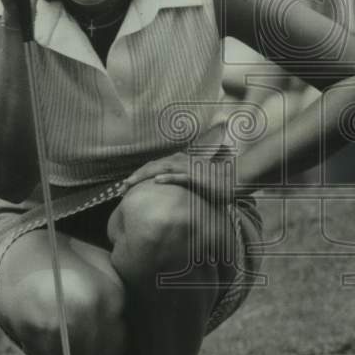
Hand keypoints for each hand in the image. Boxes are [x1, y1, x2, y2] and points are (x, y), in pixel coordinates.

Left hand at [124, 151, 243, 205]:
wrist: (234, 179)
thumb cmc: (214, 183)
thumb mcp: (192, 182)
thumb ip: (178, 184)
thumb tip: (165, 192)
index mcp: (178, 162)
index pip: (153, 167)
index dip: (138, 174)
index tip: (125, 185)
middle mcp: (181, 162)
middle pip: (152, 166)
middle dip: (135, 176)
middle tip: (121, 187)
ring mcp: (188, 168)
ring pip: (161, 169)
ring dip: (144, 176)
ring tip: (130, 183)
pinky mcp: (197, 177)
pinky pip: (180, 176)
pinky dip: (168, 177)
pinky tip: (156, 181)